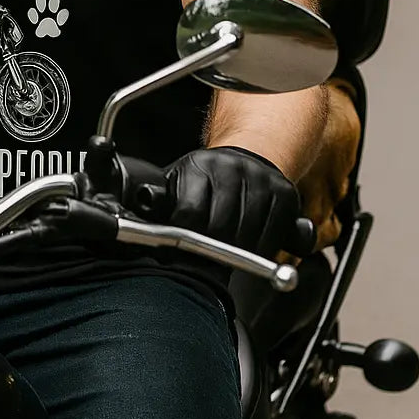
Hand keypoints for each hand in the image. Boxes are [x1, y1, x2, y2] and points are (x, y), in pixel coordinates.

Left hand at [166, 146, 302, 256]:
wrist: (246, 159)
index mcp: (197, 165)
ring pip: (249, 235)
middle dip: (212, 251)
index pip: (189, 212)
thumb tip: (133, 226)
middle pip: (221, 227)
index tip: (182, 253)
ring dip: (239, 254)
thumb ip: (157, 206)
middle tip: (207, 260)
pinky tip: (249, 245)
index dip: (185, 241)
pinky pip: (275, 234)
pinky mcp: (285, 191)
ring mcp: (261, 178)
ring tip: (227, 253)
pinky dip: (263, 250)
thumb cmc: (204, 181)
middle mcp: (231, 167)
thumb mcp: (175, 186)